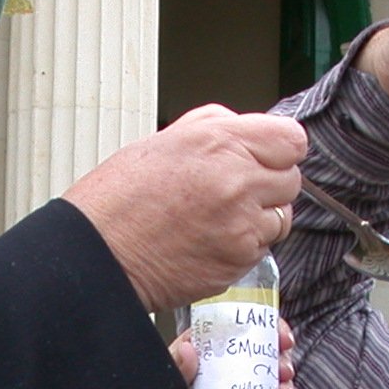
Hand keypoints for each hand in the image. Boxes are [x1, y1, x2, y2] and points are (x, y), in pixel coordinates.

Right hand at [65, 105, 306, 311]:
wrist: (97, 255)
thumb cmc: (119, 200)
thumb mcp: (162, 142)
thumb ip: (213, 128)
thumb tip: (246, 128)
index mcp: (218, 141)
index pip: (291, 139)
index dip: (279, 150)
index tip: (266, 160)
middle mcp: (237, 179)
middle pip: (291, 179)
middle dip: (268, 186)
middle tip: (234, 194)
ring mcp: (241, 223)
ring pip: (281, 218)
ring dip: (260, 220)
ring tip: (219, 221)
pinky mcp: (238, 259)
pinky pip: (262, 249)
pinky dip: (243, 248)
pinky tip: (210, 243)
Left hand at [130, 321, 297, 388]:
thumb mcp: (160, 388)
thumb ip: (177, 368)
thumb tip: (192, 349)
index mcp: (200, 360)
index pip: (231, 333)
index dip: (256, 326)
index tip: (274, 327)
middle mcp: (217, 380)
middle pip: (256, 360)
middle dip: (277, 357)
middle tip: (283, 362)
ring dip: (281, 388)